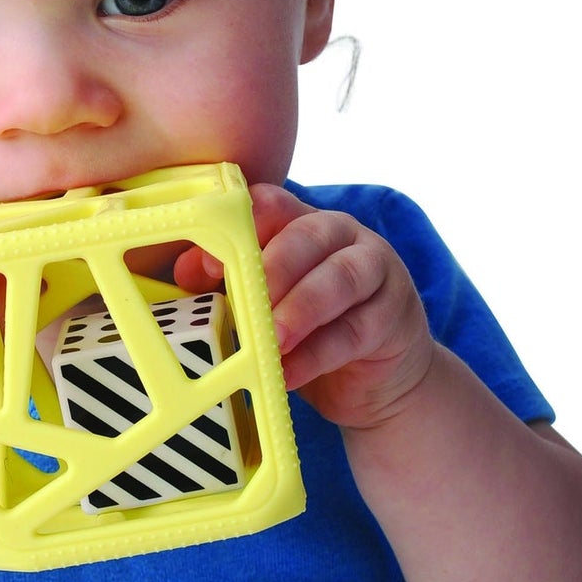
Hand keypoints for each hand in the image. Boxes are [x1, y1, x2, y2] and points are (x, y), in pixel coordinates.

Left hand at [178, 185, 436, 431]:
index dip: (241, 226)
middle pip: (309, 234)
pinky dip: (317, 355)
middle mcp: (342, 236)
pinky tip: (289, 374)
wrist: (378, 378)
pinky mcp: (394, 316)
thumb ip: (231, 283)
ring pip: (341, 278)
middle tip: (247, 302)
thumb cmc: (311, 332)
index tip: (210, 262)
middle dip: (273, 268)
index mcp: (302, 222)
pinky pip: (355, 331)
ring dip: (301, 309)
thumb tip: (186, 271)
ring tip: (272, 341)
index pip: (273, 204)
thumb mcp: (265, 306)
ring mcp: (376, 271)